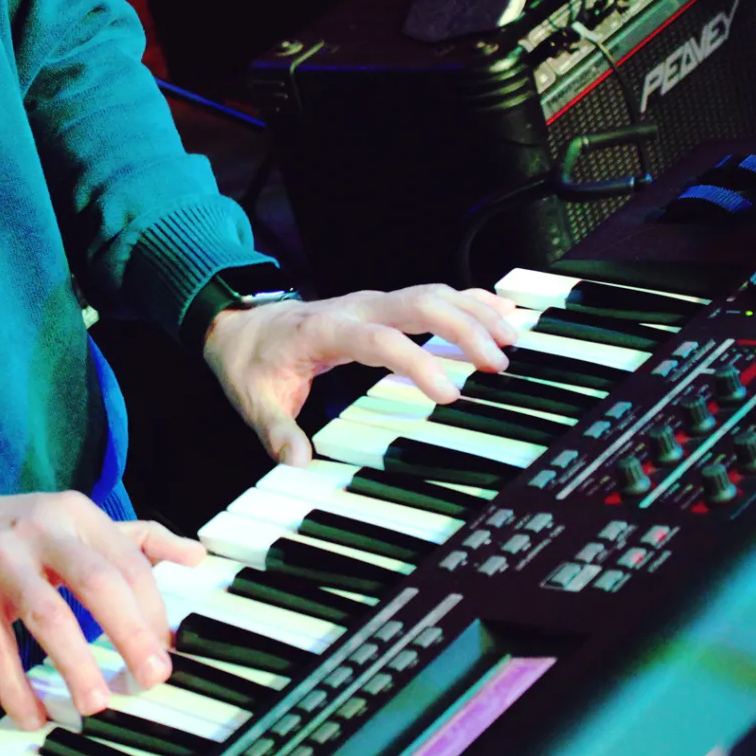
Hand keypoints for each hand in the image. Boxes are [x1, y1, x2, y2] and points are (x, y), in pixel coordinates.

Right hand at [0, 489, 204, 729]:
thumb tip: (196, 556)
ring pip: (47, 616)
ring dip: (75, 663)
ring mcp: (3, 562)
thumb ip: (141, 538)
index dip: (153, 608)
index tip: (167, 649)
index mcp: (80, 515)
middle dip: (129, 631)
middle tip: (153, 676)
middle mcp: (44, 532)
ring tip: (96, 704)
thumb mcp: (83, 522)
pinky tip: (33, 716)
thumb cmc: (29, 531)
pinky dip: (15, 687)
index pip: (129, 563)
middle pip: (96, 582)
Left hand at [202, 284, 518, 465]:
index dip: (419, 363)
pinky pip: (433, 294)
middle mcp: (357, 309)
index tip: (449, 395)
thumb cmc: (254, 361)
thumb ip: (277, 431)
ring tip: (512, 339)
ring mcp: (374, 303)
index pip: (382, 341)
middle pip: (421, 303)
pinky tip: (500, 312)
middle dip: (465, 328)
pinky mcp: (384, 305)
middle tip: (499, 362)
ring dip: (475, 312)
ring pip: (434, 293)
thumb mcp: (255, 400)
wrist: (243, 324)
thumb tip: (297, 462)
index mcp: (326, 331)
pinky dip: (469, 300)